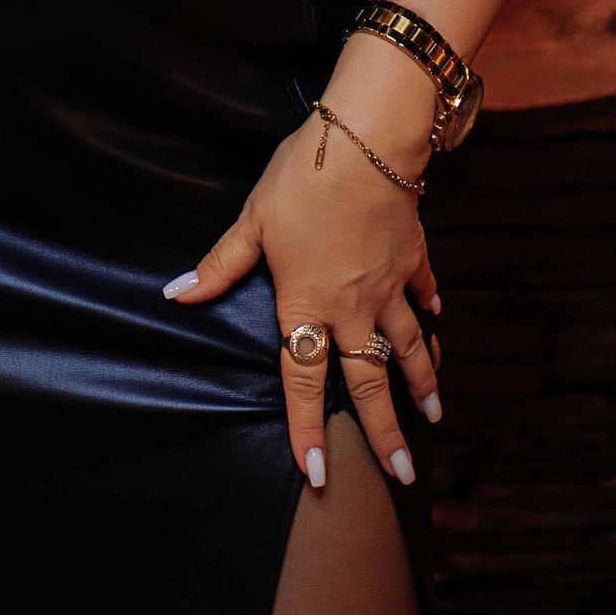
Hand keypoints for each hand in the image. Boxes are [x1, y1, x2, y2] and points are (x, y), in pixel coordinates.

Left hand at [163, 112, 441, 490]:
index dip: (306, 429)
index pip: (303, 380)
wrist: (366, 140)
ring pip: (409, 347)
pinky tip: (437, 325)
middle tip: (401, 474)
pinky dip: (431, 314)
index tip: (318, 473)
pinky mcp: (413, 258)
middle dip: (385, 432)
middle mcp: (353, 307)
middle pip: (369, 381)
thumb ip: (220, 265)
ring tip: (433, 416)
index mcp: (308, 303)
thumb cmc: (302, 178)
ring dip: (420, 383)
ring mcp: (390, 285)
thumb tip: (177, 294)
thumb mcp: (253, 221)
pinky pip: (424, 295)